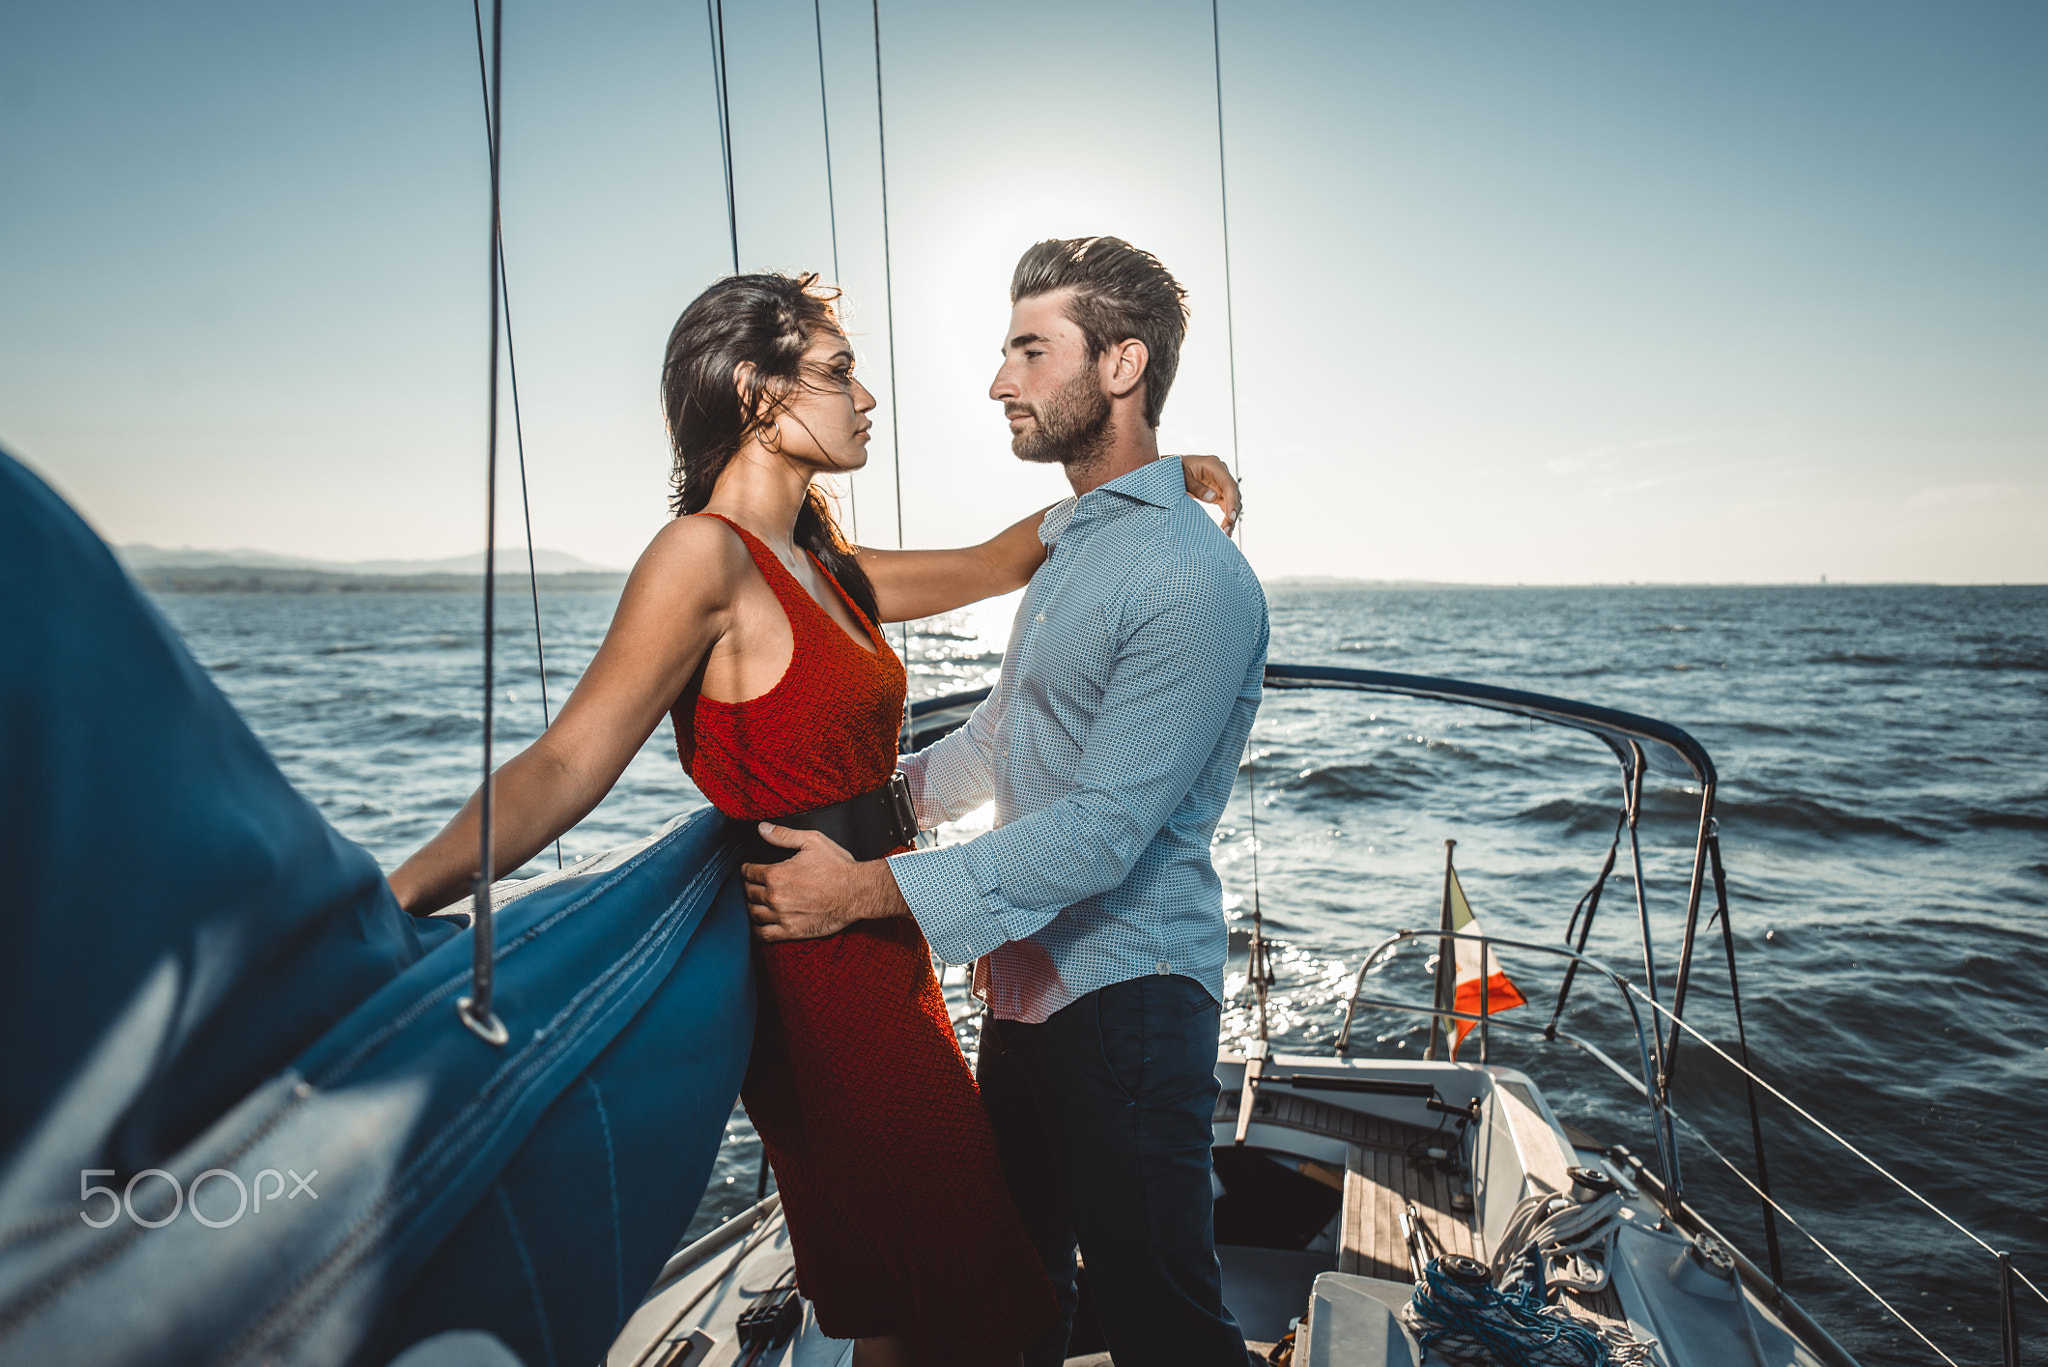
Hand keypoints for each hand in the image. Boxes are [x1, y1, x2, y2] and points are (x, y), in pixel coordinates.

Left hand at [742, 824, 909, 941]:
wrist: (858, 892)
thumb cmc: (838, 866)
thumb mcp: (812, 841)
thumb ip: (783, 835)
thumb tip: (762, 828)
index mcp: (776, 874)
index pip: (749, 872)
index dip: (746, 869)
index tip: (748, 870)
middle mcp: (774, 896)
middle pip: (749, 893)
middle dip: (748, 887)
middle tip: (752, 885)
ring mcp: (782, 916)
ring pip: (753, 914)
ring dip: (751, 907)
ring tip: (755, 903)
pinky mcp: (791, 931)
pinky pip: (764, 934)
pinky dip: (756, 930)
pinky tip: (758, 925)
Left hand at [1177, 454, 1240, 535]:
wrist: (1170, 469)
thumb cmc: (1175, 470)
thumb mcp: (1182, 478)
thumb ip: (1196, 487)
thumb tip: (1213, 498)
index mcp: (1213, 465)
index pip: (1228, 484)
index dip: (1232, 501)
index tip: (1230, 517)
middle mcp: (1221, 472)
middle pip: (1234, 493)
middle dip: (1232, 512)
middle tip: (1226, 530)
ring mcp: (1221, 482)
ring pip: (1233, 500)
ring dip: (1231, 516)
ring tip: (1226, 532)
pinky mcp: (1218, 491)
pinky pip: (1227, 504)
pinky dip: (1228, 516)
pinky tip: (1226, 528)